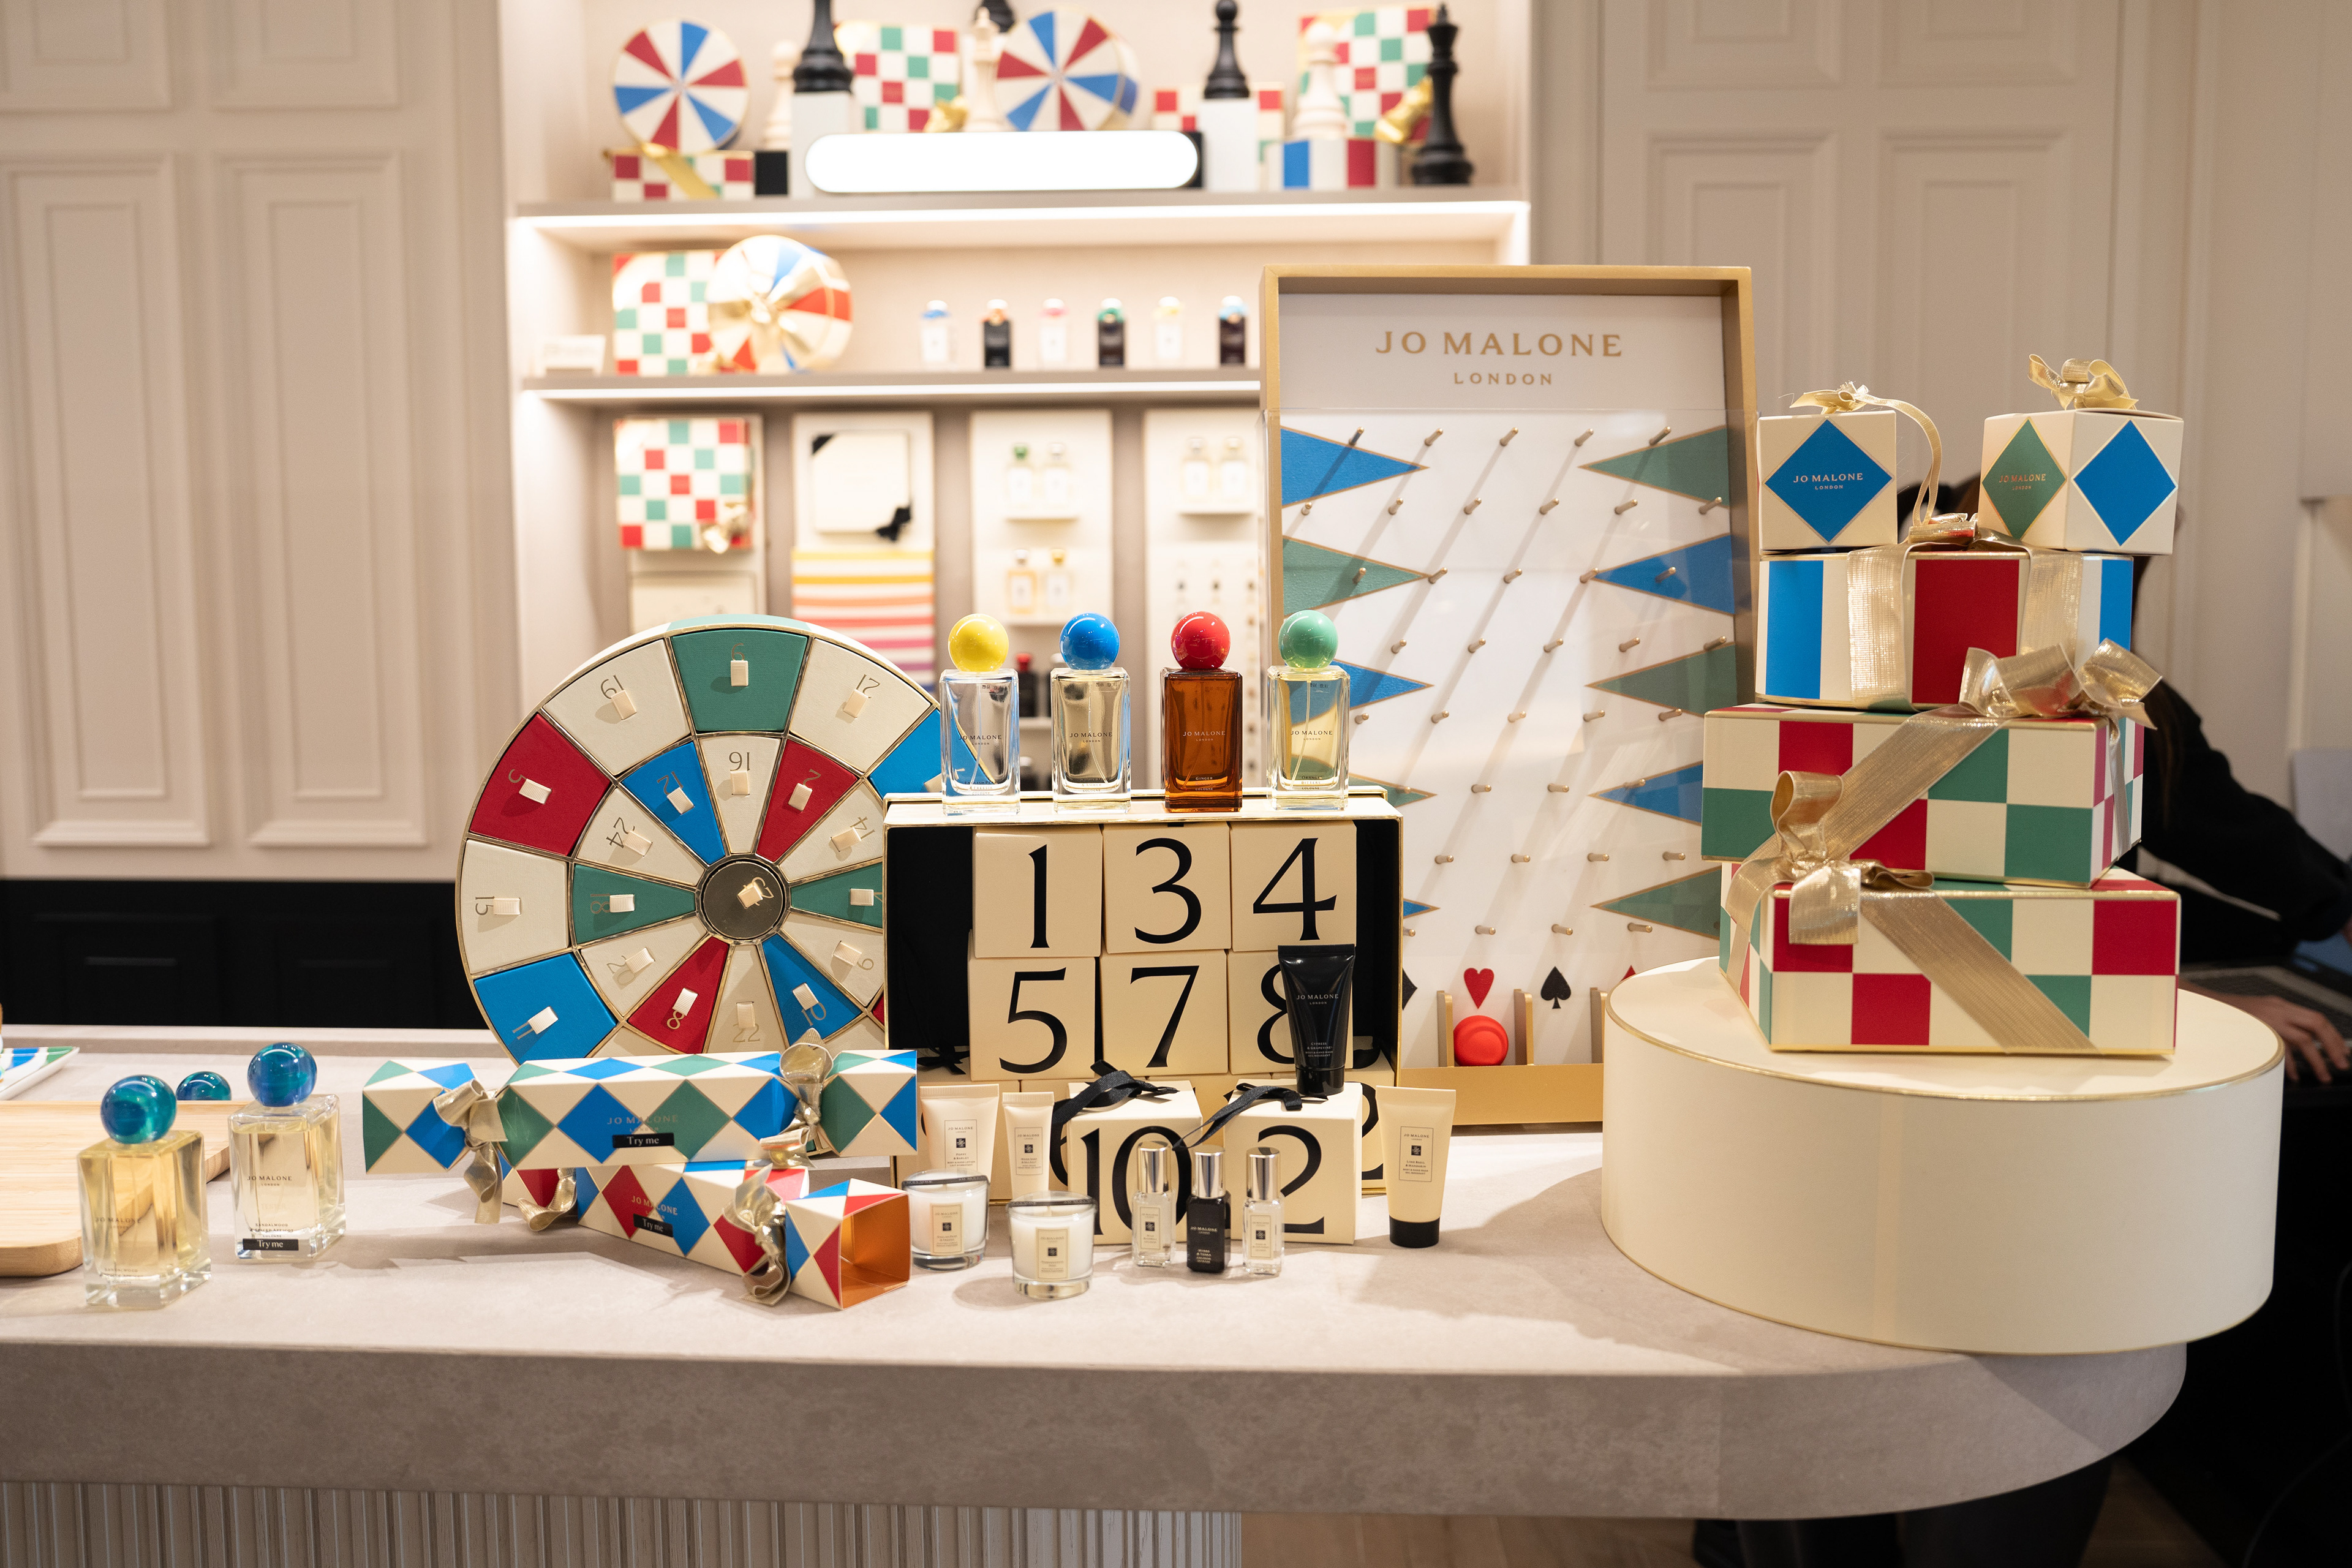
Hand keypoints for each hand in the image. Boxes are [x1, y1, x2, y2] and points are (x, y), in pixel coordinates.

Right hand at [2187, 987, 2348, 1082]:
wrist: (2201, 1008)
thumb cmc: (2228, 1016)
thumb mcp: (2258, 1016)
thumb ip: (2278, 1026)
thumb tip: (2298, 1050)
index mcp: (2280, 1005)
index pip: (2317, 1018)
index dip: (2333, 1036)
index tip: (2341, 1053)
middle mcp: (2277, 1009)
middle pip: (2317, 1024)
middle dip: (2333, 1046)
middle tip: (2341, 1064)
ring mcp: (2267, 1019)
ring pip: (2304, 1039)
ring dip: (2317, 1060)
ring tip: (2323, 1076)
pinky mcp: (2256, 1031)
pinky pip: (2281, 1050)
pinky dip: (2290, 1065)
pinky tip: (2292, 1076)